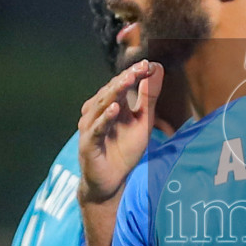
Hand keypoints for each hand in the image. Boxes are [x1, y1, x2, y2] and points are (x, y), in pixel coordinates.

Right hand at [79, 60, 162, 205]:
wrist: (111, 181)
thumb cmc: (124, 150)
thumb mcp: (142, 121)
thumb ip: (148, 96)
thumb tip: (156, 68)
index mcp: (109, 104)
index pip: (120, 85)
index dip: (133, 74)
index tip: (147, 64)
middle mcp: (97, 112)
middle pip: (110, 91)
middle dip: (125, 79)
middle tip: (139, 68)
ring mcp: (91, 127)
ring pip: (102, 106)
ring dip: (114, 92)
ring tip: (128, 80)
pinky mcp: (88, 143)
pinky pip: (97, 129)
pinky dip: (105, 119)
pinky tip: (115, 109)